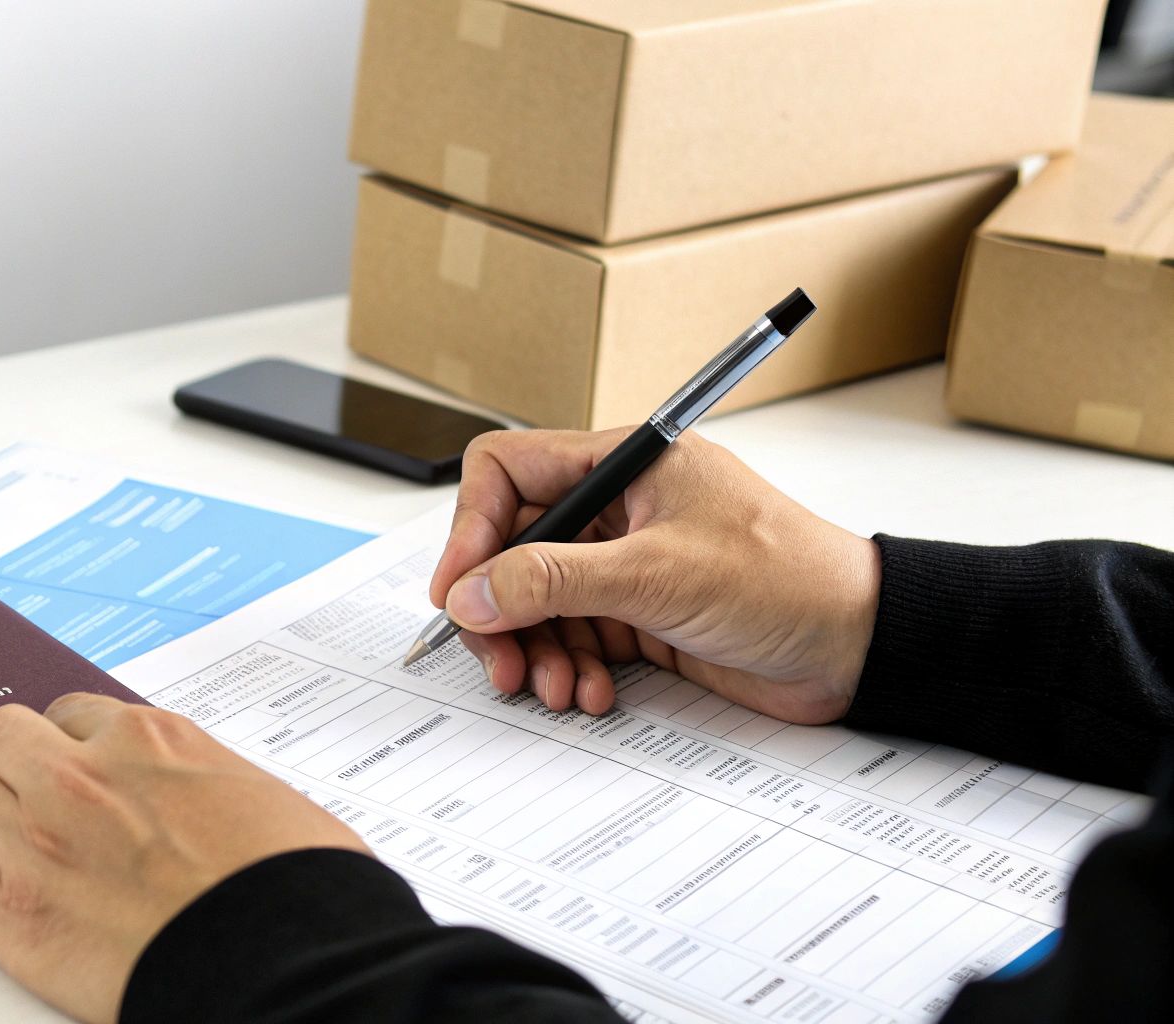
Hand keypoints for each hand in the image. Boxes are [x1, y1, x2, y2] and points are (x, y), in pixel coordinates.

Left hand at [0, 695, 367, 1023]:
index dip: (56, 734)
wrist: (288, 960)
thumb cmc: (298, 889)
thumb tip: (206, 802)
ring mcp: (41, 840)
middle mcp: (86, 775)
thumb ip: (210, 784)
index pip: (76, 714)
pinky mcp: (13, 914)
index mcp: (154, 740)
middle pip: (0, 736)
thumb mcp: (265, 800)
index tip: (51, 750)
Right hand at [430, 428, 879, 723]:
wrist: (861, 647)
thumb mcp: (658, 575)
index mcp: (624, 465)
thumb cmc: (789, 581)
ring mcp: (627, 564)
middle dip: (501, 609)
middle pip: (514, 548)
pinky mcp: (642, 616)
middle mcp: (618, 509)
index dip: (471, 528)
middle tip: (499, 661)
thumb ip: (555, 580)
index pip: (509, 472)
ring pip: (539, 602)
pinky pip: (575, 639)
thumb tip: (472, 592)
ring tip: (557, 689)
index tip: (458, 590)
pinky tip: (592, 693)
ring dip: (537, 651)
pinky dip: (571, 670)